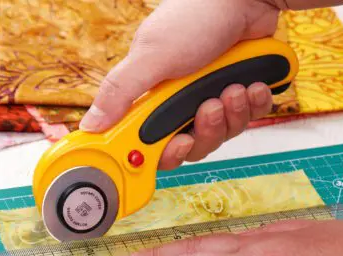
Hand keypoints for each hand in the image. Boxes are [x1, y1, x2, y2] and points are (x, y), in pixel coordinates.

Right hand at [80, 0, 281, 169]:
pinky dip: (253, 104)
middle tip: (209, 107)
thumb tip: (90, 125)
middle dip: (205, 131)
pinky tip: (251, 84)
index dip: (163, 152)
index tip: (176, 145)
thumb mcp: (151, 56)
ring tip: (233, 88)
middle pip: (190, 145)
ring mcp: (209, 97)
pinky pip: (248, 118)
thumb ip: (119, 93)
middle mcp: (178, 101)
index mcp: (150, 96)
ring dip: (231, 115)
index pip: (149, 144)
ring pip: (221, 133)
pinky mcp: (238, 93)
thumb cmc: (197, 15)